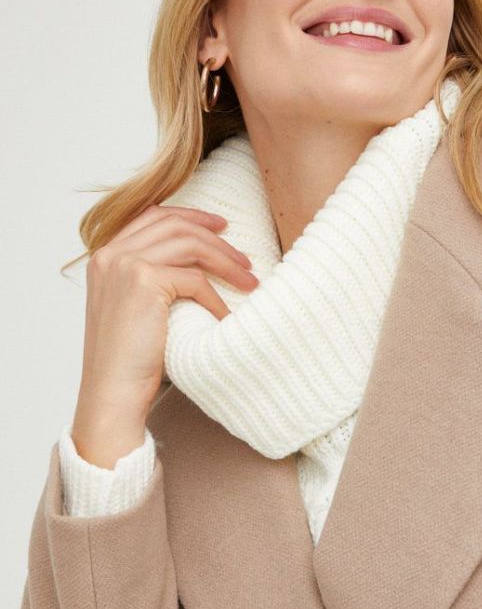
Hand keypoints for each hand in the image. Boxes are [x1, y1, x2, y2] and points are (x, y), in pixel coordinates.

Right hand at [71, 204, 257, 464]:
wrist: (112, 392)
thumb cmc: (129, 361)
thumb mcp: (135, 309)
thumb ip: (153, 279)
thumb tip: (199, 263)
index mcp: (105, 256)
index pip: (152, 216)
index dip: (190, 216)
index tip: (220, 225)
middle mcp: (111, 255)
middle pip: (175, 225)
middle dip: (216, 238)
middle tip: (245, 258)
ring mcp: (124, 265)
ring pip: (189, 245)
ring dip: (226, 261)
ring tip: (249, 281)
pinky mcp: (143, 282)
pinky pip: (195, 280)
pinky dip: (216, 298)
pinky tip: (226, 317)